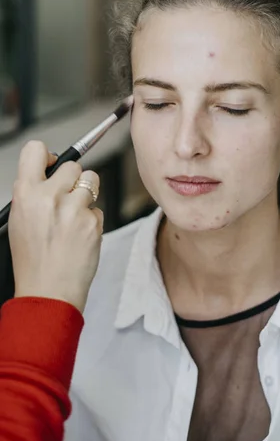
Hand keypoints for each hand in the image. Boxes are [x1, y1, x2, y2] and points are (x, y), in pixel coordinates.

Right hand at [8, 140, 103, 312]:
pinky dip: (92, 219)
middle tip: (67, 200)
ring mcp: (74, 209)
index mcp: (25, 193)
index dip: (47, 155)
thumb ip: (33, 192)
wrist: (48, 291)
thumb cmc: (33, 259)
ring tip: (74, 217)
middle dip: (73, 179)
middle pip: (74, 165)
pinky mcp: (93, 221)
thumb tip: (50, 170)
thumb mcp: (19, 219)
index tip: (52, 164)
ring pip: (92, 181)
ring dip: (87, 195)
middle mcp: (49, 196)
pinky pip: (98, 208)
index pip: (36, 149)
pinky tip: (80, 235)